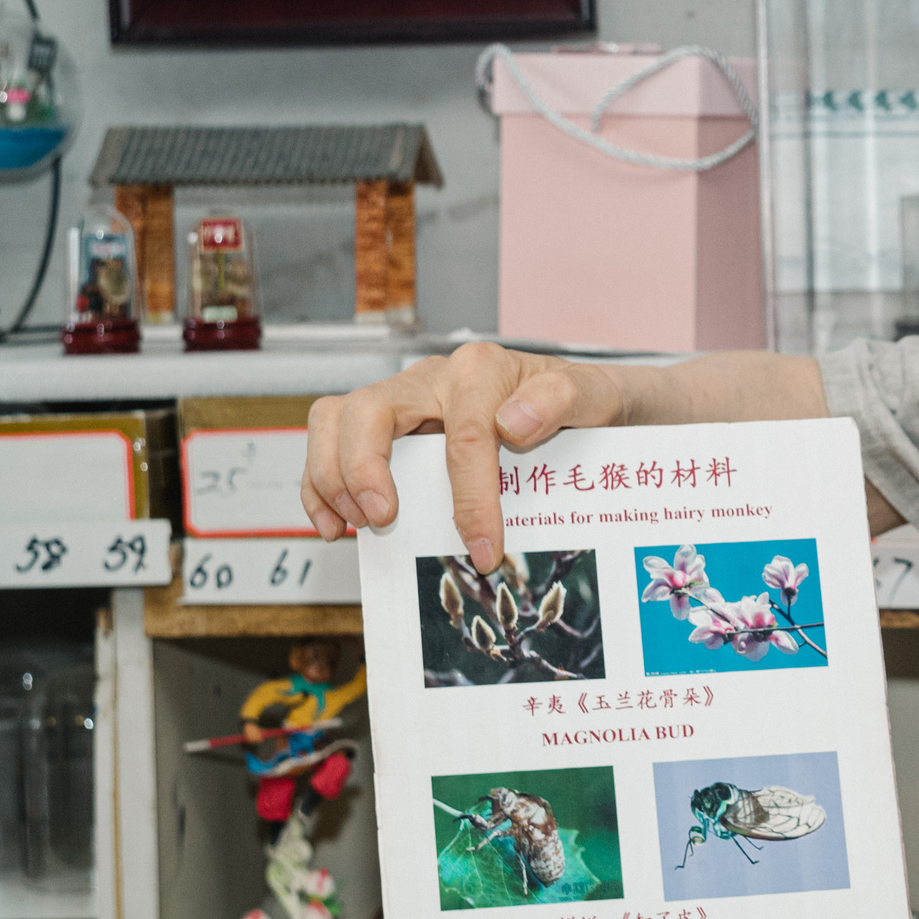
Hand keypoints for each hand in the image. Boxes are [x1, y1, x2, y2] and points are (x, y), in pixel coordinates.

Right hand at [300, 343, 638, 570]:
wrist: (586, 399)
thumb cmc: (587, 399)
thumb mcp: (597, 395)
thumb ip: (564, 399)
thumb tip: (514, 422)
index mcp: (482, 370)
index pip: (465, 436)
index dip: (470, 499)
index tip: (484, 549)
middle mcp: (434, 377)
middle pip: (370, 411)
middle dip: (366, 470)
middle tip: (384, 519)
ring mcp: (406, 398)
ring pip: (338, 418)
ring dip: (332, 475)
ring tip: (354, 526)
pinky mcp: (389, 423)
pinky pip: (333, 439)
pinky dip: (322, 481)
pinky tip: (336, 524)